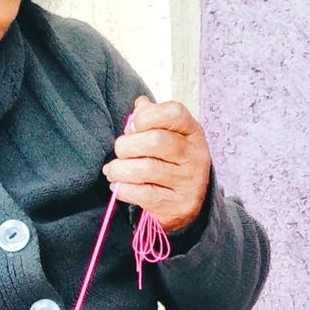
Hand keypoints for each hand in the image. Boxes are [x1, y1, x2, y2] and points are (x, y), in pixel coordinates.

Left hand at [103, 95, 212, 232]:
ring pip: (145, 169)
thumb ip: (153, 118)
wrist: (187, 205)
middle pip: (155, 141)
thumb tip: (141, 105)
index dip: (147, 116)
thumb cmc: (170, 163)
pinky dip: (123, 189)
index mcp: (193, 132)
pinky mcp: (178, 205)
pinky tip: (120, 186)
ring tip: (114, 171)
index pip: (174, 112)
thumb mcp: (169, 136)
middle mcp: (195, 156)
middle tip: (121, 153)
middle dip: (127, 145)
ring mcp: (189, 182)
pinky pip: (142, 194)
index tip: (134, 127)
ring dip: (119, 169)